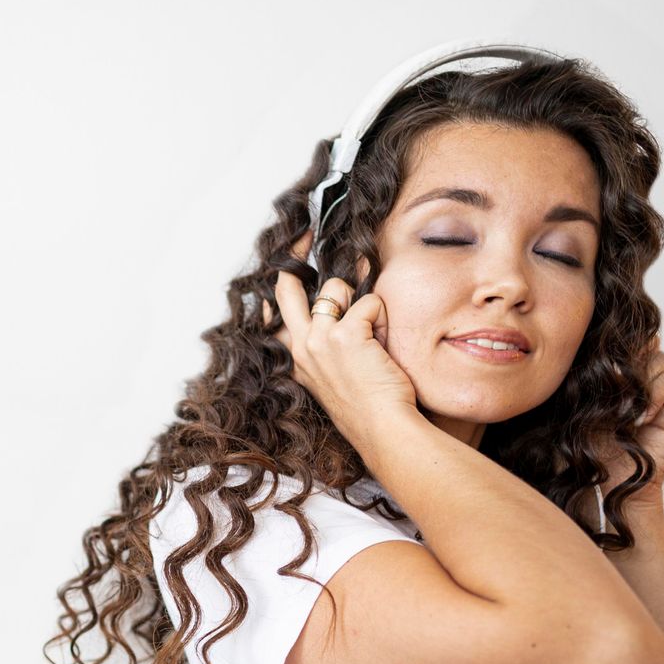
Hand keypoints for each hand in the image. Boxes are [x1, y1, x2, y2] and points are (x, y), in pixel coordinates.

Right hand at [266, 230, 419, 439]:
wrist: (384, 429)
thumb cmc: (369, 407)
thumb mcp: (337, 378)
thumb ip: (329, 347)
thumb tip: (340, 307)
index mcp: (298, 359)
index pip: (278, 310)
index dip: (285, 282)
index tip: (293, 256)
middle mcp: (302, 347)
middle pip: (288, 286)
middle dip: (297, 255)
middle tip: (306, 234)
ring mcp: (319, 339)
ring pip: (336, 289)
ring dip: (361, 304)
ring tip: (375, 337)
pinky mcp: (345, 334)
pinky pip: (369, 303)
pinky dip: (382, 320)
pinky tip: (385, 347)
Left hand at [601, 332, 663, 513]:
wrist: (610, 479)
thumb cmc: (588, 447)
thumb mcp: (580, 407)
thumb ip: (588, 378)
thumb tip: (592, 349)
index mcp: (613, 373)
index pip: (622, 340)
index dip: (617, 342)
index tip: (601, 361)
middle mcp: (637, 378)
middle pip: (646, 341)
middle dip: (631, 356)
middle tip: (614, 379)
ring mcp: (656, 390)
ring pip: (661, 358)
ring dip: (642, 379)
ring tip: (625, 410)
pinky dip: (656, 394)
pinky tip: (640, 418)